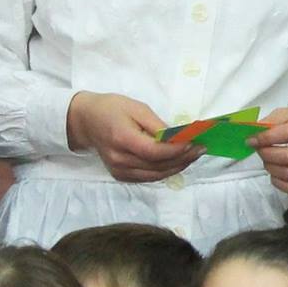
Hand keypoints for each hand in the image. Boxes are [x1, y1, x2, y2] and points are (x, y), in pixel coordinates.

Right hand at [67, 93, 201, 184]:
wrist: (86, 121)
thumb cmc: (112, 109)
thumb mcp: (137, 108)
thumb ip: (158, 126)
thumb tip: (180, 138)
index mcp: (122, 139)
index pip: (155, 152)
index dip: (177, 151)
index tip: (195, 144)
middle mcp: (120, 160)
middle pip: (158, 166)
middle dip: (183, 159)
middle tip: (201, 150)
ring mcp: (119, 171)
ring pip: (156, 175)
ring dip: (177, 167)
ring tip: (193, 156)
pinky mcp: (121, 176)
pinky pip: (148, 177)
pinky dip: (165, 171)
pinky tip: (177, 162)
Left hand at [249, 107, 287, 192]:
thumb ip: (272, 120)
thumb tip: (254, 132)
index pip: (287, 134)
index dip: (265, 138)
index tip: (251, 140)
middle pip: (287, 157)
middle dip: (266, 154)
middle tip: (259, 149)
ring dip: (270, 168)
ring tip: (267, 159)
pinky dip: (278, 182)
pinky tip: (275, 173)